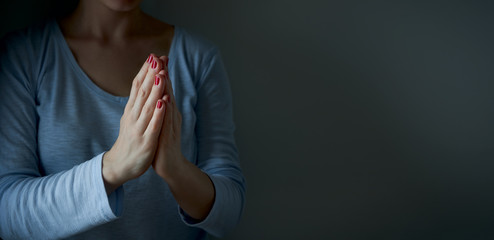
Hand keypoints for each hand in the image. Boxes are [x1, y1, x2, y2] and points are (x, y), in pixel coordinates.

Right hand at [102, 54, 166, 193]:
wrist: (120, 165)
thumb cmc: (130, 140)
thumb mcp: (131, 118)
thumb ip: (138, 102)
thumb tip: (143, 83)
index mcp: (131, 110)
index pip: (138, 86)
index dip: (146, 71)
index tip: (153, 55)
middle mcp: (133, 116)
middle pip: (143, 92)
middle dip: (151, 74)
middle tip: (157, 58)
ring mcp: (139, 128)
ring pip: (148, 105)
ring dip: (155, 89)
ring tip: (161, 74)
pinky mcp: (146, 141)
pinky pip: (153, 125)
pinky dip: (158, 113)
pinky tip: (163, 102)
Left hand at [152, 56, 214, 219]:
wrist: (170, 166)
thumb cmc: (163, 143)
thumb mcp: (160, 121)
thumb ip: (160, 106)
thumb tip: (159, 91)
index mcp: (168, 111)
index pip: (164, 88)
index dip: (161, 72)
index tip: (157, 56)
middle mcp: (171, 116)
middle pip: (168, 92)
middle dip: (164, 75)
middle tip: (162, 57)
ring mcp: (171, 126)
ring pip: (169, 104)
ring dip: (166, 89)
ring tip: (163, 74)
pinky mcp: (169, 137)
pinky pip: (167, 122)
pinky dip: (165, 111)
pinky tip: (164, 101)